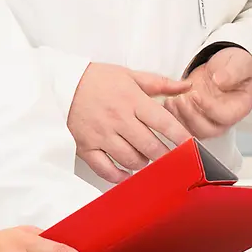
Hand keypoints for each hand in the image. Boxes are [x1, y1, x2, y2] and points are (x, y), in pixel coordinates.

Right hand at [68, 63, 192, 182]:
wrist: (60, 84)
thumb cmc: (96, 79)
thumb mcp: (129, 75)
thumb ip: (160, 83)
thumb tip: (186, 86)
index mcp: (131, 100)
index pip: (163, 122)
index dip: (180, 137)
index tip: (191, 147)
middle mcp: (118, 119)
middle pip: (150, 146)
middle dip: (165, 156)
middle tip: (171, 159)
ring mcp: (102, 135)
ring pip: (131, 160)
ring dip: (143, 163)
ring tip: (145, 158)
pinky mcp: (86, 147)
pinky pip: (106, 169)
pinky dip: (119, 176)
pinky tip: (127, 174)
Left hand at [165, 48, 251, 138]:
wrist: (221, 67)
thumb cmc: (234, 67)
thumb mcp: (239, 63)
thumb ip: (233, 71)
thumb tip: (220, 80)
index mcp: (237, 108)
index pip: (223, 117)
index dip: (208, 108)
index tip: (195, 94)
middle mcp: (221, 119)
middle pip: (206, 130)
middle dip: (190, 116)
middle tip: (181, 99)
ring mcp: (205, 120)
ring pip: (191, 131)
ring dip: (178, 118)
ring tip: (171, 100)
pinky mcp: (191, 117)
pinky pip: (180, 125)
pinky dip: (171, 116)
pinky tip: (167, 102)